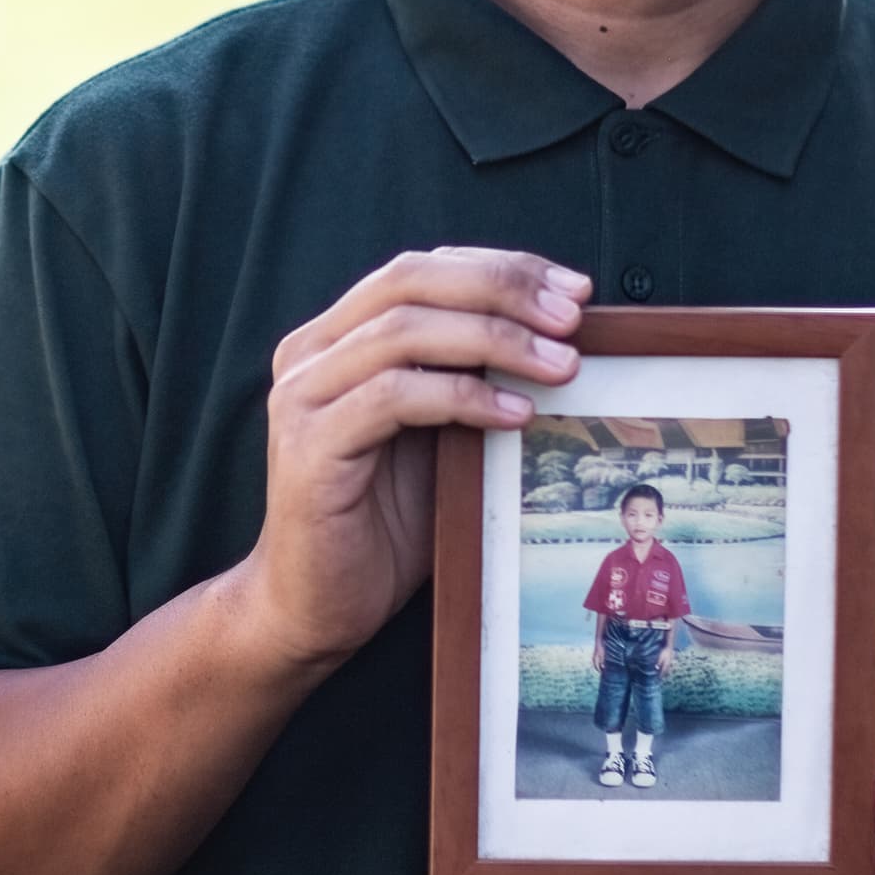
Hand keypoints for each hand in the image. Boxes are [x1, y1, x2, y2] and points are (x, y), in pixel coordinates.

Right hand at [232, 247, 586, 673]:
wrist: (312, 607)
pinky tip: (516, 413)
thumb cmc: (382, 526)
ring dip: (495, 340)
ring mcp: (302, 397)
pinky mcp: (310, 445)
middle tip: (571, 316)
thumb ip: (466, 381)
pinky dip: (463, 396)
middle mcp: (309, 354)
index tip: (571, 288)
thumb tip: (557, 341)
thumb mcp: (435, 437)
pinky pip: (394, 396)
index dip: (498, 267)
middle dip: (501, 287)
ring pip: (404, 331)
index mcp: (335, 339)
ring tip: (561, 365)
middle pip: (409, 280)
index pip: (419, 269)